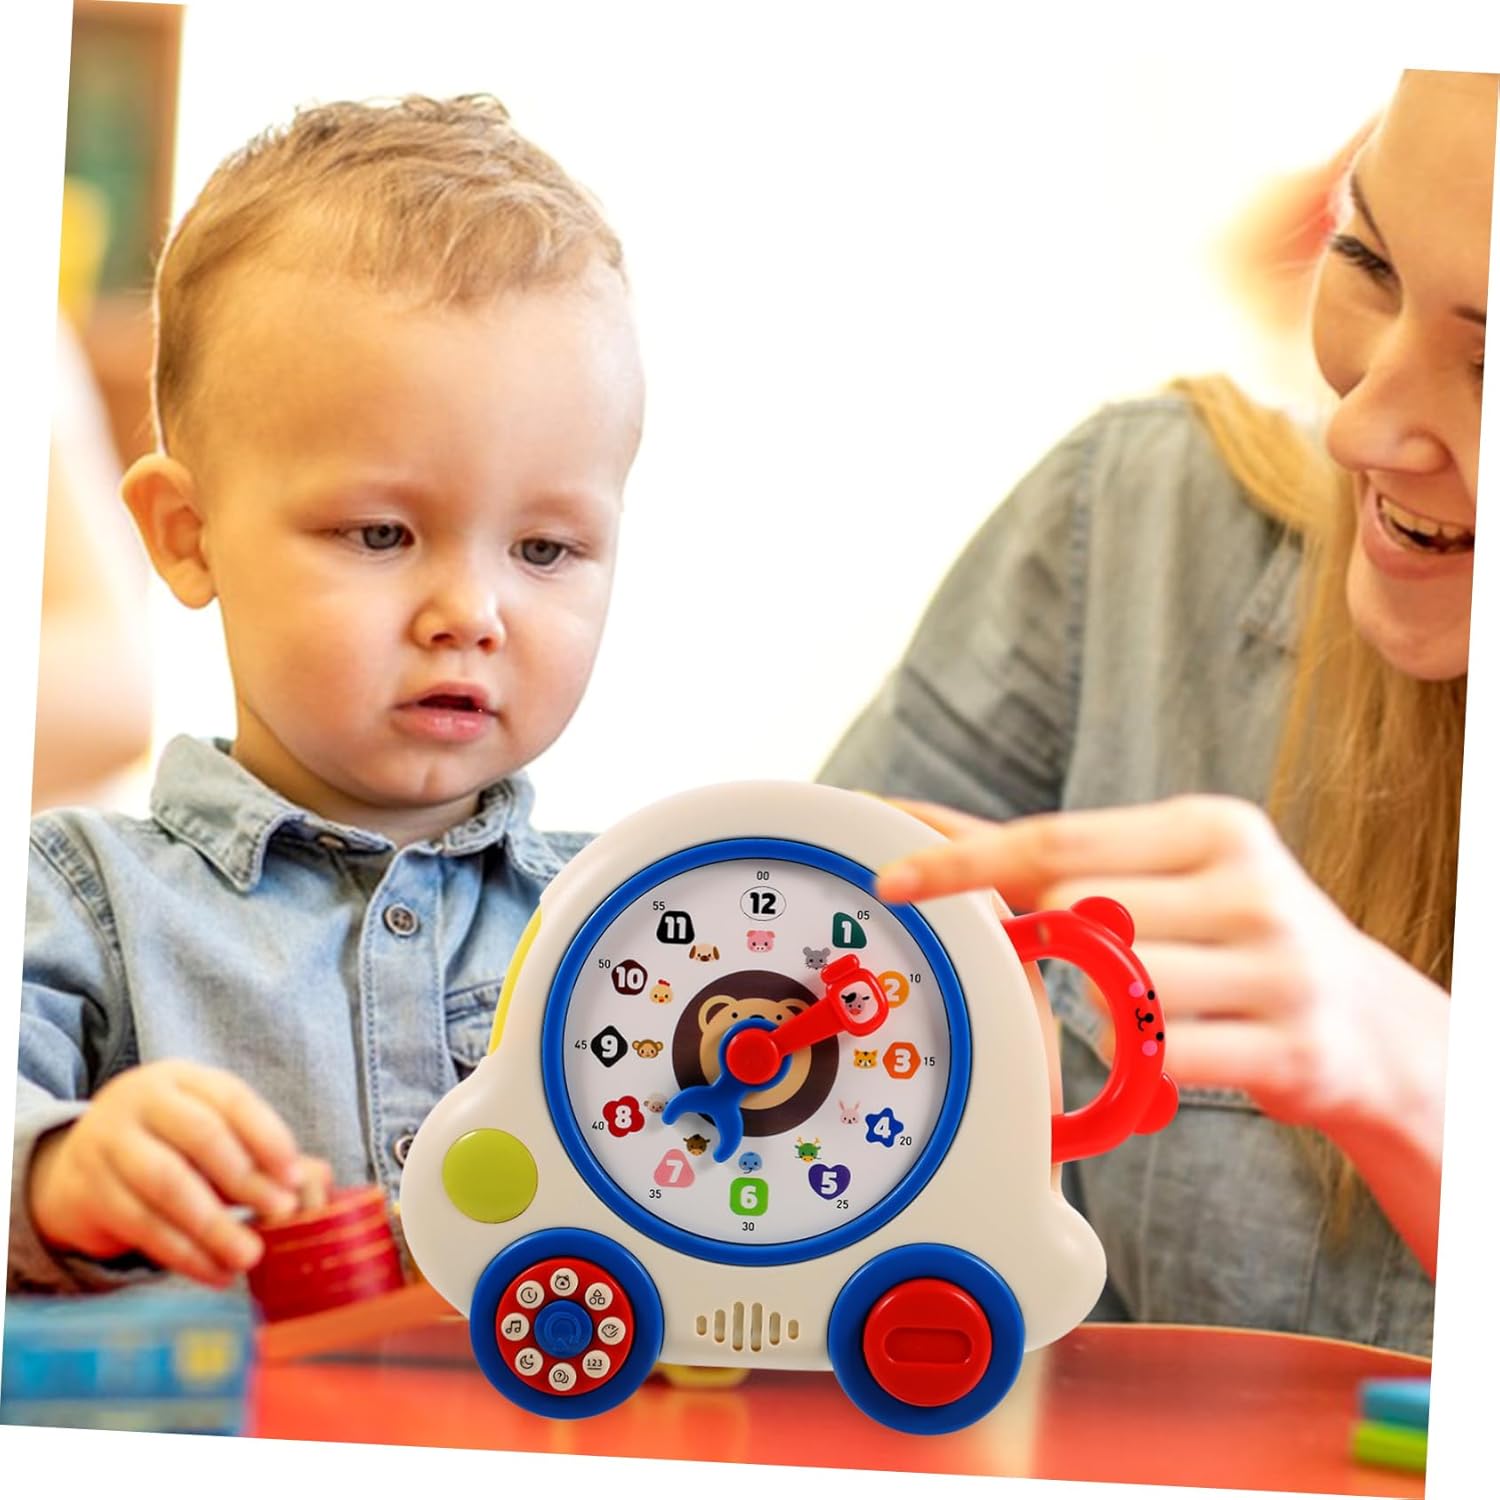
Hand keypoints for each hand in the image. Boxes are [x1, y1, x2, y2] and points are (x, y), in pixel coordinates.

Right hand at [28, 1059, 331, 1286]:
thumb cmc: (167, 1149)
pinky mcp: (88, 1192)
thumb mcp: (207, 1136)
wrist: (76, 1167)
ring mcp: (109, 1143)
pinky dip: (183, 1254)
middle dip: (245, 1178)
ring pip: (167, 1184)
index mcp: (182, 1079)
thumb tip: (314, 1185)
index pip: (232, 1099)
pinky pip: (141, 1225)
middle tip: (280, 1214)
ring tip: (250, 1256)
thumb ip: (257, 1154)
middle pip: (200, 1135)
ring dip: (214, 1225)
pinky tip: (215, 1273)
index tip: (295, 1176)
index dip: (267, 1136)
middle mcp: (142, 1101)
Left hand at [877, 794, 1446, 1134]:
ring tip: (1140, 1008)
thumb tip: (931, 829)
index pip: (1056, 839)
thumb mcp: (1171, 873)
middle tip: (1059, 962)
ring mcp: (1279, 967)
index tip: (895, 878)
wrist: (1370, 1026)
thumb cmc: (1238, 938)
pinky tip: (1166, 1053)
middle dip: (1048, 945)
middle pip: (1077, 912)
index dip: (963, 862)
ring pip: (1117, 988)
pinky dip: (1141, 1064)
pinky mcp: (1292, 1047)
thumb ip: (1060, 858)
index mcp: (1212, 827)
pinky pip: (1162, 1058)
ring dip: (1103, 1009)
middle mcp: (1250, 885)